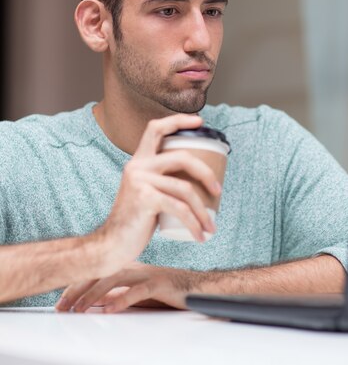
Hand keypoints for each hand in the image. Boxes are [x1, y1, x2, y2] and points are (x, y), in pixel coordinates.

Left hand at [56, 263, 191, 311]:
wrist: (198, 287)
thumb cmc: (168, 290)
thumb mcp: (137, 293)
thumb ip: (118, 294)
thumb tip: (94, 302)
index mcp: (128, 267)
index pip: (97, 272)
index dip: (77, 284)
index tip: (60, 300)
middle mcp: (134, 266)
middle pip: (101, 273)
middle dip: (78, 289)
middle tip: (61, 306)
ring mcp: (147, 273)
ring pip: (114, 279)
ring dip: (94, 294)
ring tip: (79, 309)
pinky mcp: (159, 284)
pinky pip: (137, 291)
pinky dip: (121, 299)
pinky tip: (109, 309)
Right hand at [94, 114, 221, 276]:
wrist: (113, 244)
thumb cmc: (135, 220)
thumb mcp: (145, 192)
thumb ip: (160, 182)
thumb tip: (193, 180)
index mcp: (138, 161)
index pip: (155, 129)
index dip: (178, 120)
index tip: (199, 121)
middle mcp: (137, 166)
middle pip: (182, 157)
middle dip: (206, 173)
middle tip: (218, 190)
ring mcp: (140, 181)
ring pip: (185, 189)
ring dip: (203, 211)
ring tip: (211, 227)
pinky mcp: (144, 199)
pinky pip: (179, 209)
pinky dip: (194, 224)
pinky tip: (200, 235)